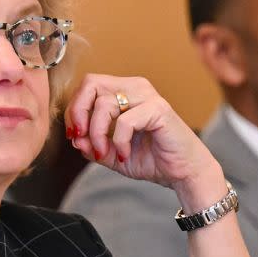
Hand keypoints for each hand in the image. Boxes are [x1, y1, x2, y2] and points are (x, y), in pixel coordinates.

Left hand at [63, 74, 224, 203]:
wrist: (183, 172)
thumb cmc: (153, 159)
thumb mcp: (113, 154)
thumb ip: (92, 145)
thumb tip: (74, 138)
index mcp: (124, 91)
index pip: (88, 86)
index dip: (75, 109)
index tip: (74, 135)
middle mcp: (135, 87)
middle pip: (91, 84)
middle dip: (79, 112)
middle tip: (80, 137)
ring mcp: (148, 96)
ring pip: (105, 103)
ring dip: (97, 133)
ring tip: (105, 153)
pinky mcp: (158, 110)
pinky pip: (124, 121)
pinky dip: (118, 141)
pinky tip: (125, 155)